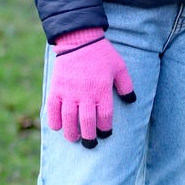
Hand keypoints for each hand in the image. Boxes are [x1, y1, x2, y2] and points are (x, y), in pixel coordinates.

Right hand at [48, 29, 136, 147]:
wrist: (78, 39)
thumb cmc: (102, 54)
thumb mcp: (120, 67)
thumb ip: (127, 85)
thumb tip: (131, 101)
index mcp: (102, 89)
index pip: (105, 116)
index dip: (106, 128)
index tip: (105, 134)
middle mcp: (85, 93)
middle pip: (87, 121)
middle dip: (89, 137)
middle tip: (90, 145)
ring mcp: (69, 92)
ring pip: (69, 118)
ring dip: (71, 132)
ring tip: (75, 139)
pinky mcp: (56, 88)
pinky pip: (52, 109)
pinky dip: (54, 120)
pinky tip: (58, 127)